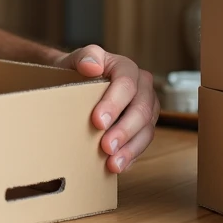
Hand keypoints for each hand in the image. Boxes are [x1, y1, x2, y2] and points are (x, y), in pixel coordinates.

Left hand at [54, 44, 158, 173]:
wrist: (75, 81)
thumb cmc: (77, 71)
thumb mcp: (77, 59)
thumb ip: (85, 56)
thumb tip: (92, 65)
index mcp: (127, 68)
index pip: (126, 84)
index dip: (114, 103)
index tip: (97, 121)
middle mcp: (142, 87)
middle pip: (141, 110)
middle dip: (124, 130)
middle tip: (106, 147)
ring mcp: (146, 108)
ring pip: (146, 129)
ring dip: (130, 148)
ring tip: (114, 163)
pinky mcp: (144, 126)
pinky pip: (143, 142)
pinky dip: (131, 155)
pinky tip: (119, 166)